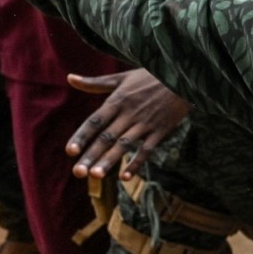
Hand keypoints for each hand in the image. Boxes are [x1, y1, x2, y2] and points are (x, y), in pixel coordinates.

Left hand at [65, 68, 190, 179]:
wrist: (183, 77)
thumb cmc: (151, 76)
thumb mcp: (122, 77)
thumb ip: (95, 83)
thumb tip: (69, 78)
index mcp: (117, 101)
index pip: (95, 121)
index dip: (82, 136)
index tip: (70, 151)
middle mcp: (129, 114)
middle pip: (107, 137)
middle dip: (91, 155)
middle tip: (78, 173)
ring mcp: (145, 123)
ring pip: (124, 145)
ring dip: (110, 160)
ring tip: (96, 176)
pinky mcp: (161, 130)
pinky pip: (147, 149)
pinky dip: (137, 162)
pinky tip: (126, 177)